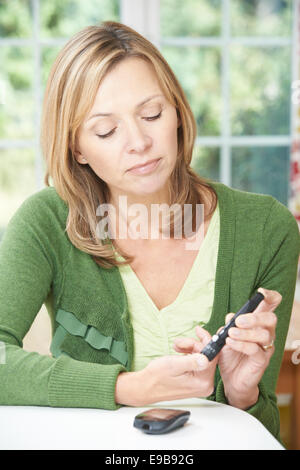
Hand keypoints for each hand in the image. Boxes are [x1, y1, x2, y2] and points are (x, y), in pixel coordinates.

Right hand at [115, 344, 215, 405]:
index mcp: (202, 382)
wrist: (145, 387)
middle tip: (179, 342)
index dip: (206, 341)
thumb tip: (206, 358)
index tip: (198, 331)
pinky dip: (188, 354)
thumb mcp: (173, 366)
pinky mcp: (195, 381)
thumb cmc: (156, 378)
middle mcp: (204, 385)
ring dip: (189, 348)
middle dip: (193, 345)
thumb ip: (191, 362)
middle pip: (207, 356)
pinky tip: (178, 352)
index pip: (212, 356)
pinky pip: (197, 362)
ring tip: (176, 346)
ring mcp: (200, 383)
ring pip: (201, 357)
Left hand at [218, 287, 280, 408]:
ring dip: (245, 333)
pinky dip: (242, 344)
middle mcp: (265, 333)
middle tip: (238, 321)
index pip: (270, 306)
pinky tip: (230, 343)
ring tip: (231, 333)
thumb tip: (230, 316)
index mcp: (258, 323)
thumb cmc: (230, 355)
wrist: (230, 379)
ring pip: (264, 335)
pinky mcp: (262, 361)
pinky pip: (255, 350)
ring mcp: (265, 347)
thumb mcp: (225, 336)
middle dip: (255, 317)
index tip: (261, 293)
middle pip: (270, 319)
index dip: (269, 297)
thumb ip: (228, 325)